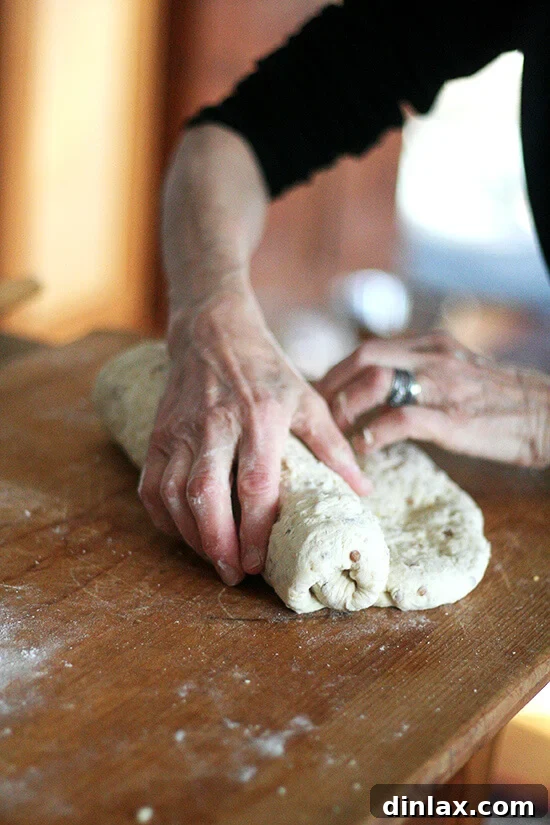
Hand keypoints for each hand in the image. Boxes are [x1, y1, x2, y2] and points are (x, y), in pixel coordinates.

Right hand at [138, 291, 370, 585]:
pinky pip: (151, 484)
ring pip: (173, 494)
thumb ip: (333, 447)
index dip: (254, 529)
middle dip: (217, 543)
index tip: (259, 562)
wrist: (213, 332)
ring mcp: (181, 430)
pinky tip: (183, 532)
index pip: (255, 483)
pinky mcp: (158, 433)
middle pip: (206, 494)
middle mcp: (216, 425)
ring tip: (213, 558)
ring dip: (190, 535)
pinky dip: (162, 516)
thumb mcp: (307, 400)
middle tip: (232, 573)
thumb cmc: (266, 370)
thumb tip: (363, 491)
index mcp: (260, 417)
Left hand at [315, 331, 549, 468]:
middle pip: (363, 358)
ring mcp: (443, 385)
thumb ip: (422, 376)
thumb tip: (383, 395)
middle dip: (332, 386)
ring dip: (346, 407)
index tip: (322, 394)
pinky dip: (375, 432)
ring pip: (375, 381)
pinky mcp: (452, 418)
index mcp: (433, 345)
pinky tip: (364, 448)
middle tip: (317, 414)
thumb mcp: (459, 374)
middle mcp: (434, 357)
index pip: (369, 348)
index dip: (338, 372)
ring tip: (336, 433)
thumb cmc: (504, 402)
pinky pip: (401, 418)